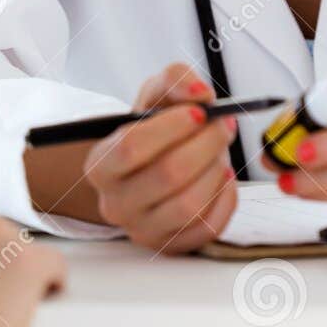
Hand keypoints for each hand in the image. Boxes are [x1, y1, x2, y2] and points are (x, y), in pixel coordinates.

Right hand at [80, 62, 238, 251]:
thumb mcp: (157, 93)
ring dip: (216, 170)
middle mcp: (115, 204)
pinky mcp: (173, 246)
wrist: (154, 164)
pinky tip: (222, 177)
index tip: (200, 111)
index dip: (171, 127)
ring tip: (220, 150)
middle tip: (223, 124)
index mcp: (101, 165)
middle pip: (167, 176)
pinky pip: (209, 227)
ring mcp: (143, 230)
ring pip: (190, 205)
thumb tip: (200, 93)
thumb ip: (176, 79)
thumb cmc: (154, 129)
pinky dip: (226, 198)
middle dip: (205, 144)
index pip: (131, 148)